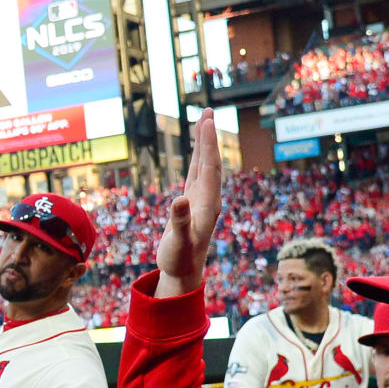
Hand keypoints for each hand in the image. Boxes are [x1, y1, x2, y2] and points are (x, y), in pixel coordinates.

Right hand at [155, 108, 221, 298]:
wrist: (183, 275)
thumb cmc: (180, 260)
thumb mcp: (179, 241)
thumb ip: (180, 221)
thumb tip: (178, 200)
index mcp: (207, 204)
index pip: (210, 167)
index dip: (208, 144)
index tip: (206, 121)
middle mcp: (208, 199)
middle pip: (210, 162)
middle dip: (208, 137)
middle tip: (207, 111)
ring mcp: (200, 202)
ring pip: (203, 167)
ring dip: (203, 146)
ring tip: (203, 123)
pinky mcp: (192, 207)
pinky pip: (195, 177)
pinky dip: (196, 161)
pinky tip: (196, 154)